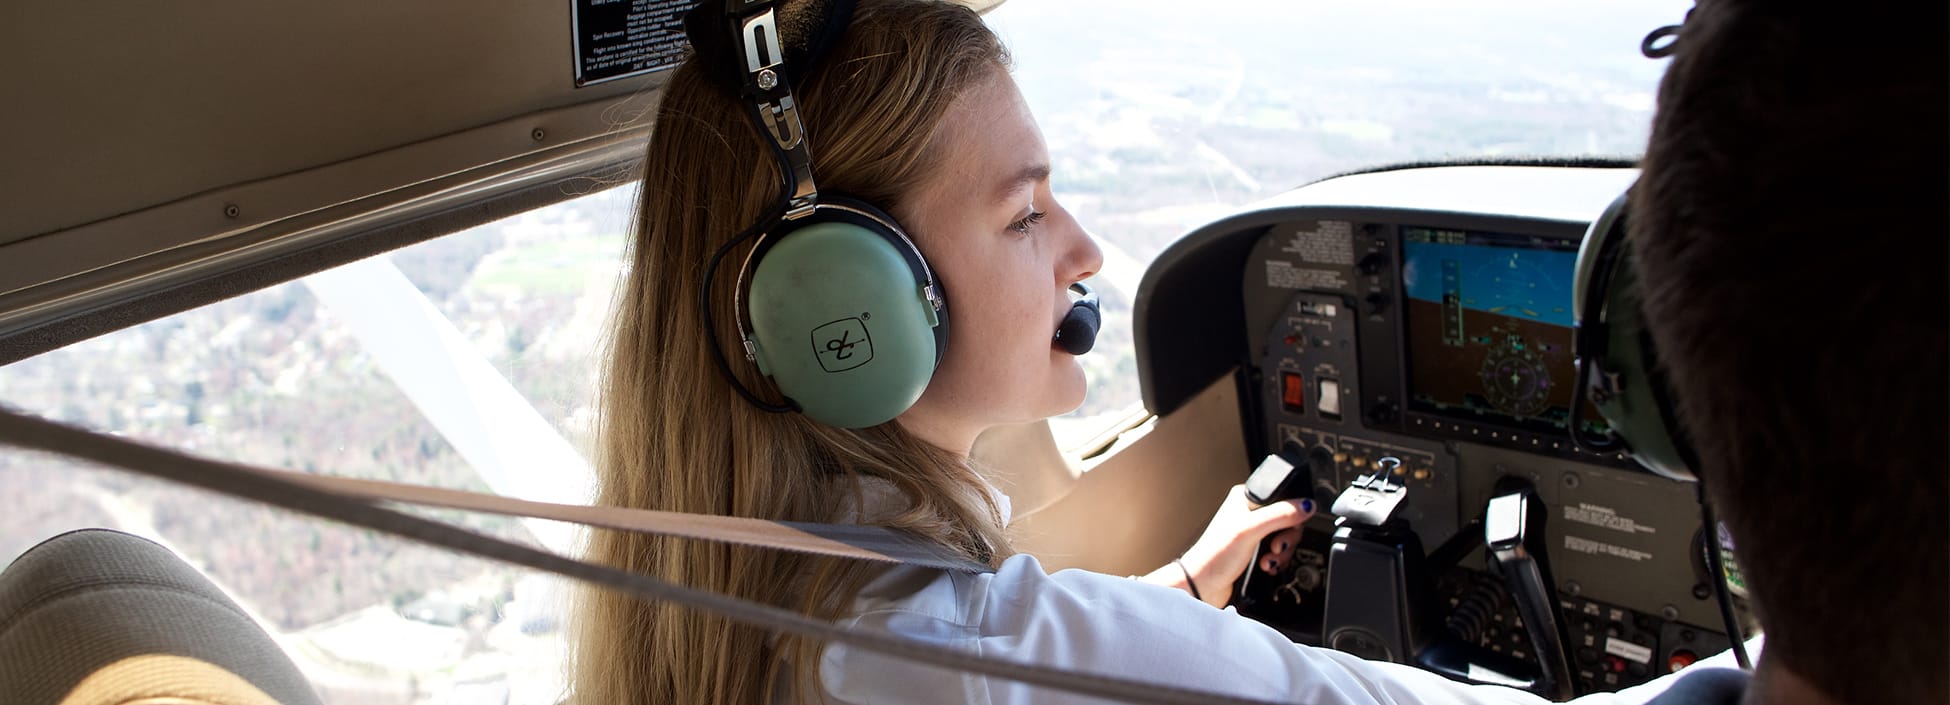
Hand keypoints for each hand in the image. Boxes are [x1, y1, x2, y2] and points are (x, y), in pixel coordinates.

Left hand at [1143, 484, 1314, 607]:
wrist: (1203, 584)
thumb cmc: (1216, 554)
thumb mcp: (1251, 529)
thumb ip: (1280, 515)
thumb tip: (1306, 505)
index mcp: (1245, 497)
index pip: (1282, 497)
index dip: (1291, 513)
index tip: (1289, 528)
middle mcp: (1249, 512)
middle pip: (1287, 519)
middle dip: (1286, 538)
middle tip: (1275, 547)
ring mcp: (1251, 532)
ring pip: (1283, 537)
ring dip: (1281, 552)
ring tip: (1269, 559)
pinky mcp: (1253, 550)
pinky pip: (1277, 551)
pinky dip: (1276, 560)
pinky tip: (1266, 565)